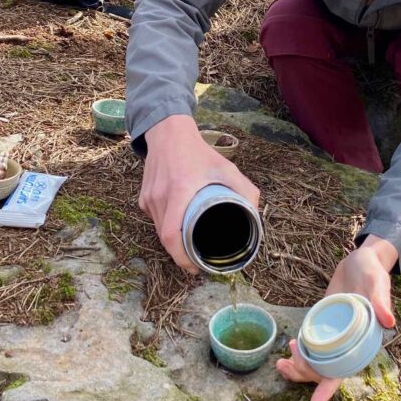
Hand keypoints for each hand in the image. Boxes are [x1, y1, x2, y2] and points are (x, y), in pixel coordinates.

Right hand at [139, 115, 259, 273]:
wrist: (168, 133)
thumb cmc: (199, 152)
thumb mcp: (226, 167)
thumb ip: (244, 189)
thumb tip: (256, 214)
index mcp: (179, 191)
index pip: (171, 236)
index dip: (181, 258)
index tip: (194, 267)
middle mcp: (160, 197)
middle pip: (165, 238)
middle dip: (181, 254)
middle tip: (198, 260)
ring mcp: (149, 198)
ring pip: (159, 230)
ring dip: (174, 241)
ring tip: (190, 245)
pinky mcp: (144, 197)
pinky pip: (155, 219)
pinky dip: (167, 225)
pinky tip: (179, 224)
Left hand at [275, 234, 397, 400]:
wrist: (362, 260)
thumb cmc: (373, 273)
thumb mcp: (378, 284)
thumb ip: (381, 301)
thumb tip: (388, 321)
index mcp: (361, 343)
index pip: (343, 372)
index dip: (328, 389)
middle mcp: (346, 344)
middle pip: (323, 370)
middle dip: (303, 374)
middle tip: (285, 364)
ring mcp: (334, 335)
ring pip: (315, 361)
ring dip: (298, 367)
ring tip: (280, 364)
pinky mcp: (324, 324)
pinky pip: (311, 345)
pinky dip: (299, 350)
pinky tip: (290, 345)